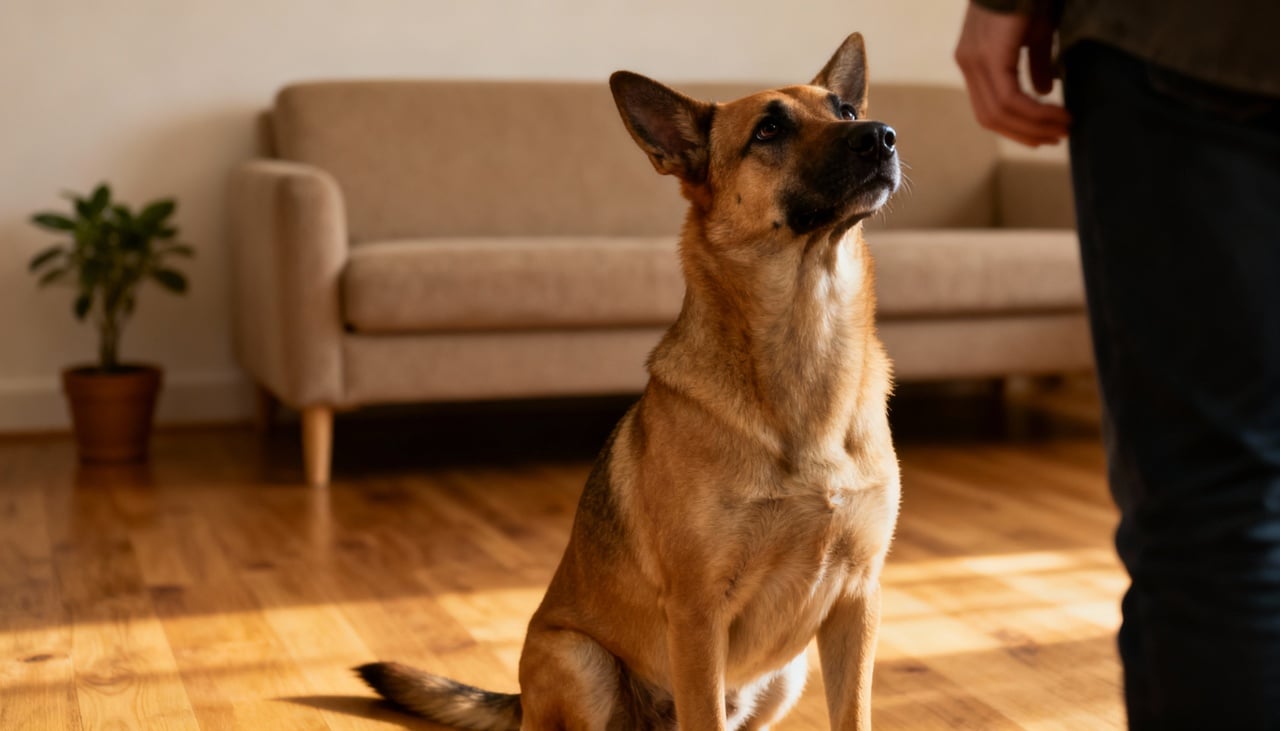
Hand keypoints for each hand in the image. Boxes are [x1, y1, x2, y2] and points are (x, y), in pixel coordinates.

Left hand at [954, 2, 1069, 146]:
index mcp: (974, 60)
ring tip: (1064, 126)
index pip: (989, 108)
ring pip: (1000, 113)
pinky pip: (1010, 99)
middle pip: (990, 118)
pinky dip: (1035, 112)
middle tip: (1057, 139)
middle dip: (1025, 133)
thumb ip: (1035, 64)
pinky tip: (1058, 111)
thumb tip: (1044, 92)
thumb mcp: (1036, 33)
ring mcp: (974, 60)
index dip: (1016, 127)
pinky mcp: (989, 57)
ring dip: (1035, 125)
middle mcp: (968, 63)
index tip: (1046, 134)